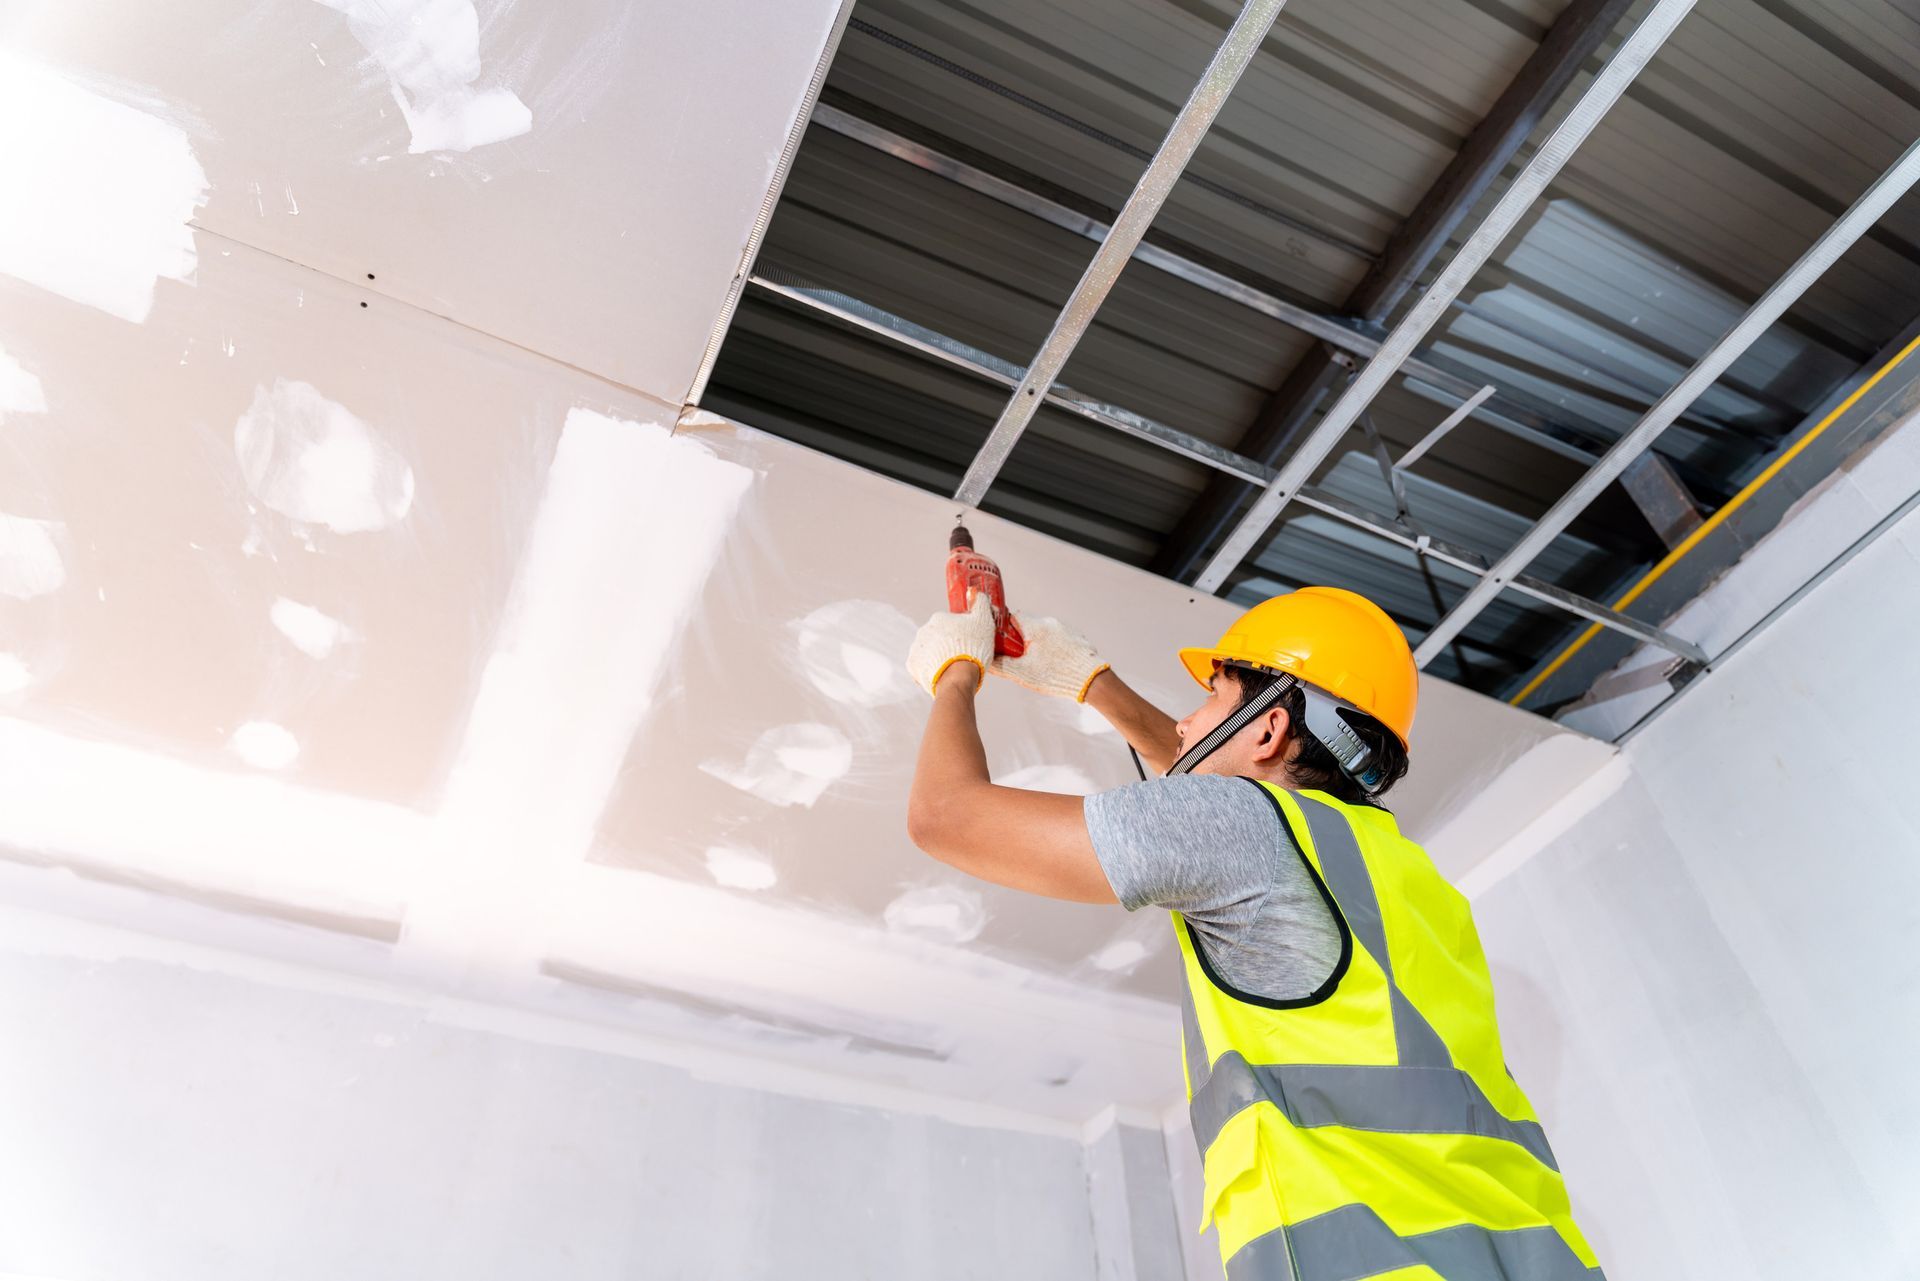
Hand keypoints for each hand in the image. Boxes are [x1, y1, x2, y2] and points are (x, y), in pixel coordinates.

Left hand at [907, 593, 995, 696]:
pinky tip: (941, 675)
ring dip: (937, 658)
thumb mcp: (983, 622)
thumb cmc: (973, 648)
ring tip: (952, 669)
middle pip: (938, 638)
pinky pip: (921, 667)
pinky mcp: (912, 665)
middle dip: (947, 646)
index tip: (969, 644)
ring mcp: (916, 648)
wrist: (957, 677)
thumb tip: (975, 592)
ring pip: (929, 652)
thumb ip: (980, 604)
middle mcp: (923, 631)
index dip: (961, 635)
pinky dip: (929, 670)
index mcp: (939, 618)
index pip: (950, 625)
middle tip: (961, 657)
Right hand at [991, 613, 1109, 701]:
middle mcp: (1050, 623)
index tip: (1004, 641)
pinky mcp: (1076, 637)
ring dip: (1039, 643)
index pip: (1013, 616)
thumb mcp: (1022, 673)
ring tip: (1040, 663)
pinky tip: (1056, 663)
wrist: (1090, 680)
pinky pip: (1060, 639)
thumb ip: (1001, 665)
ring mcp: (1065, 629)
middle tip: (1020, 657)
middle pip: (1029, 625)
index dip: (1005, 628)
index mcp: (1035, 627)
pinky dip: (1055, 648)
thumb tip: (985, 661)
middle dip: (1022, 638)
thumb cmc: (1054, 675)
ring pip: (1045, 632)